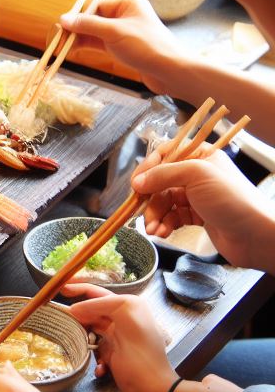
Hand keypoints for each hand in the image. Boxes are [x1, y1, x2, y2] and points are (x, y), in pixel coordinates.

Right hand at [59, 0, 183, 90]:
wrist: (170, 71)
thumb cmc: (147, 46)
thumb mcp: (113, 32)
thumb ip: (87, 25)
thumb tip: (63, 19)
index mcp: (127, 2)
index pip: (94, 6)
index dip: (76, 18)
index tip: (60, 28)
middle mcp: (125, 14)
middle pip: (92, 20)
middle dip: (74, 30)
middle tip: (56, 40)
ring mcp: (123, 31)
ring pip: (93, 33)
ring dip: (78, 40)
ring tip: (60, 48)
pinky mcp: (122, 46)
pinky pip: (99, 43)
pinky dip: (86, 47)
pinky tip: (73, 51)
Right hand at [64, 286, 175, 391]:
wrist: (153, 388)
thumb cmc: (142, 354)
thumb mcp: (126, 318)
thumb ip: (100, 306)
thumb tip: (74, 309)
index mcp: (127, 306)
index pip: (97, 292)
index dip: (77, 288)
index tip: (59, 289)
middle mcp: (120, 319)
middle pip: (89, 311)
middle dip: (76, 316)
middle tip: (59, 319)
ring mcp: (114, 336)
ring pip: (87, 330)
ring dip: (82, 337)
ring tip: (76, 342)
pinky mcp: (110, 353)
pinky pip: (92, 349)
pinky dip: (94, 358)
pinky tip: (101, 368)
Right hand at [132, 145, 274, 268]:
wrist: (256, 236)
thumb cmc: (232, 199)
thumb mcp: (197, 175)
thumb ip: (163, 175)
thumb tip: (136, 182)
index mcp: (200, 156)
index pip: (164, 154)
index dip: (147, 168)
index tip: (136, 184)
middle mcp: (196, 174)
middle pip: (160, 182)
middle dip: (149, 200)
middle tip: (141, 214)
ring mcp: (196, 196)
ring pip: (163, 202)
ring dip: (154, 216)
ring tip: (153, 230)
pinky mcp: (196, 216)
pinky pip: (171, 217)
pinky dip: (164, 224)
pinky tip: (162, 233)